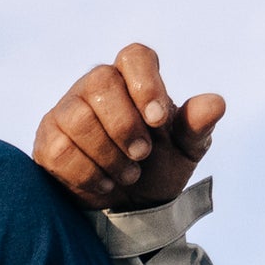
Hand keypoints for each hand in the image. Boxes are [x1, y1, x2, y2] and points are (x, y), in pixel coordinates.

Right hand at [32, 44, 225, 212]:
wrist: (127, 208)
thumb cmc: (157, 168)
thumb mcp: (184, 151)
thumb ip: (196, 126)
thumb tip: (216, 103)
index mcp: (133, 78)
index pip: (135, 56)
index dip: (146, 84)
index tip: (158, 120)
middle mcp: (95, 86)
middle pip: (101, 83)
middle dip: (124, 125)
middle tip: (142, 155)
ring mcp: (66, 111)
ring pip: (78, 118)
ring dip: (108, 154)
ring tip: (127, 175)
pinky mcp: (47, 139)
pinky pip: (59, 150)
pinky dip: (87, 173)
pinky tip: (104, 183)